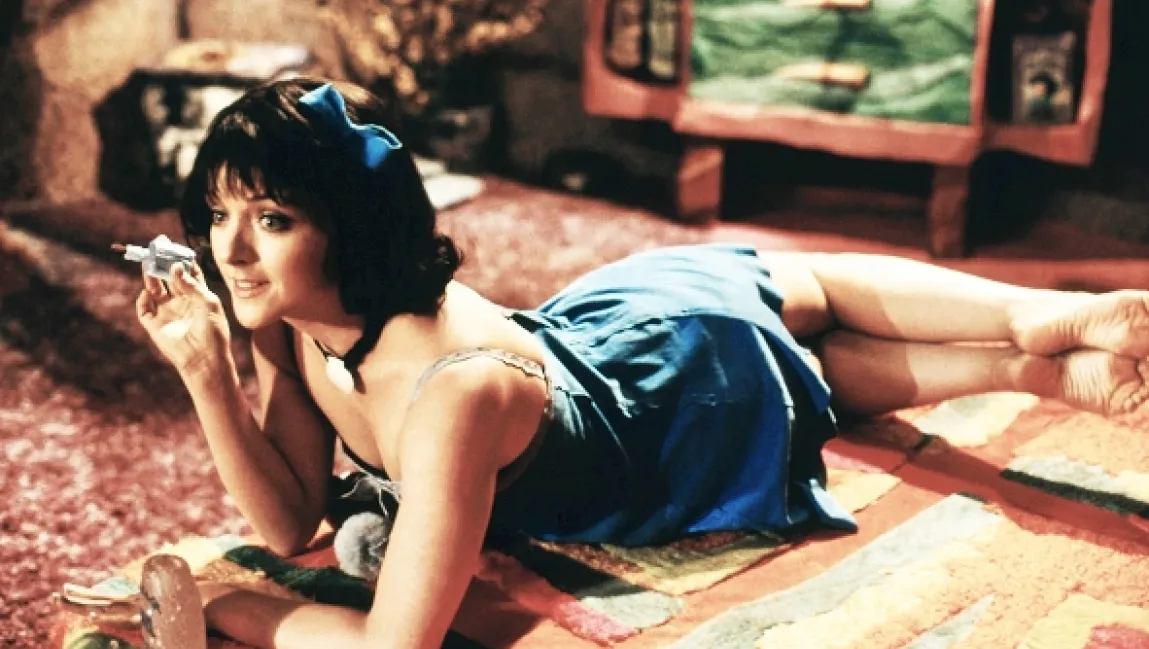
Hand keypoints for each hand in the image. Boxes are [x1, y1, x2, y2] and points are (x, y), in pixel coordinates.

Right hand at [135, 262, 230, 378]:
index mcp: (197, 296)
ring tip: (148, 264)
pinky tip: (147, 293)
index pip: (187, 273)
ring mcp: (167, 312)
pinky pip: (143, 309)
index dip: (181, 261)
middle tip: (156, 251)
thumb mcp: (208, 303)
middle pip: (168, 278)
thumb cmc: (213, 332)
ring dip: (150, 277)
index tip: (175, 248)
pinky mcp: (154, 325)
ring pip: (154, 289)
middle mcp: (181, 302)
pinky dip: (142, 299)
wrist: (205, 359)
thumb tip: (176, 266)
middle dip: (162, 264)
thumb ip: (191, 285)